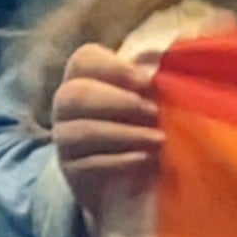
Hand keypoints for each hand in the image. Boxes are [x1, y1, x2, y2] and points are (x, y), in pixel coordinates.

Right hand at [50, 47, 163, 225]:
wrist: (142, 184)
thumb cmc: (153, 131)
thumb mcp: (160, 102)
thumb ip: (161, 78)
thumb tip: (170, 52)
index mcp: (88, 79)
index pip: (84, 60)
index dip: (113, 67)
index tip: (146, 82)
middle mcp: (69, 107)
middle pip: (74, 94)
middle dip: (117, 101)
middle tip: (154, 112)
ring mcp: (66, 140)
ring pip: (81, 131)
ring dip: (123, 133)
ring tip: (158, 139)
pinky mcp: (72, 172)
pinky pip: (87, 164)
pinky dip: (119, 160)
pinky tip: (145, 159)